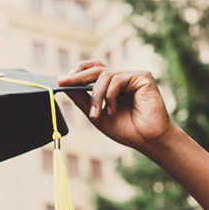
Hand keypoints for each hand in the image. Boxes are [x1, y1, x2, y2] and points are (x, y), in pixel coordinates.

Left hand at [57, 60, 177, 152]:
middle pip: (96, 69)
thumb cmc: (125, 129)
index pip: (94, 69)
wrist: (146, 140)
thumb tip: (64, 85)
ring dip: (96, 95)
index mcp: (112, 85)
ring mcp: (133, 76)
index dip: (79, 70)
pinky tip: (112, 109)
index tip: (62, 80)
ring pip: (105, 75)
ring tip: (97, 113)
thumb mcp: (95, 114)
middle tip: (63, 82)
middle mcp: (122, 78)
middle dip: (78, 78)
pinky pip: (118, 79)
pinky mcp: (143, 77)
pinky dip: (110, 95)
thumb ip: (82, 99)